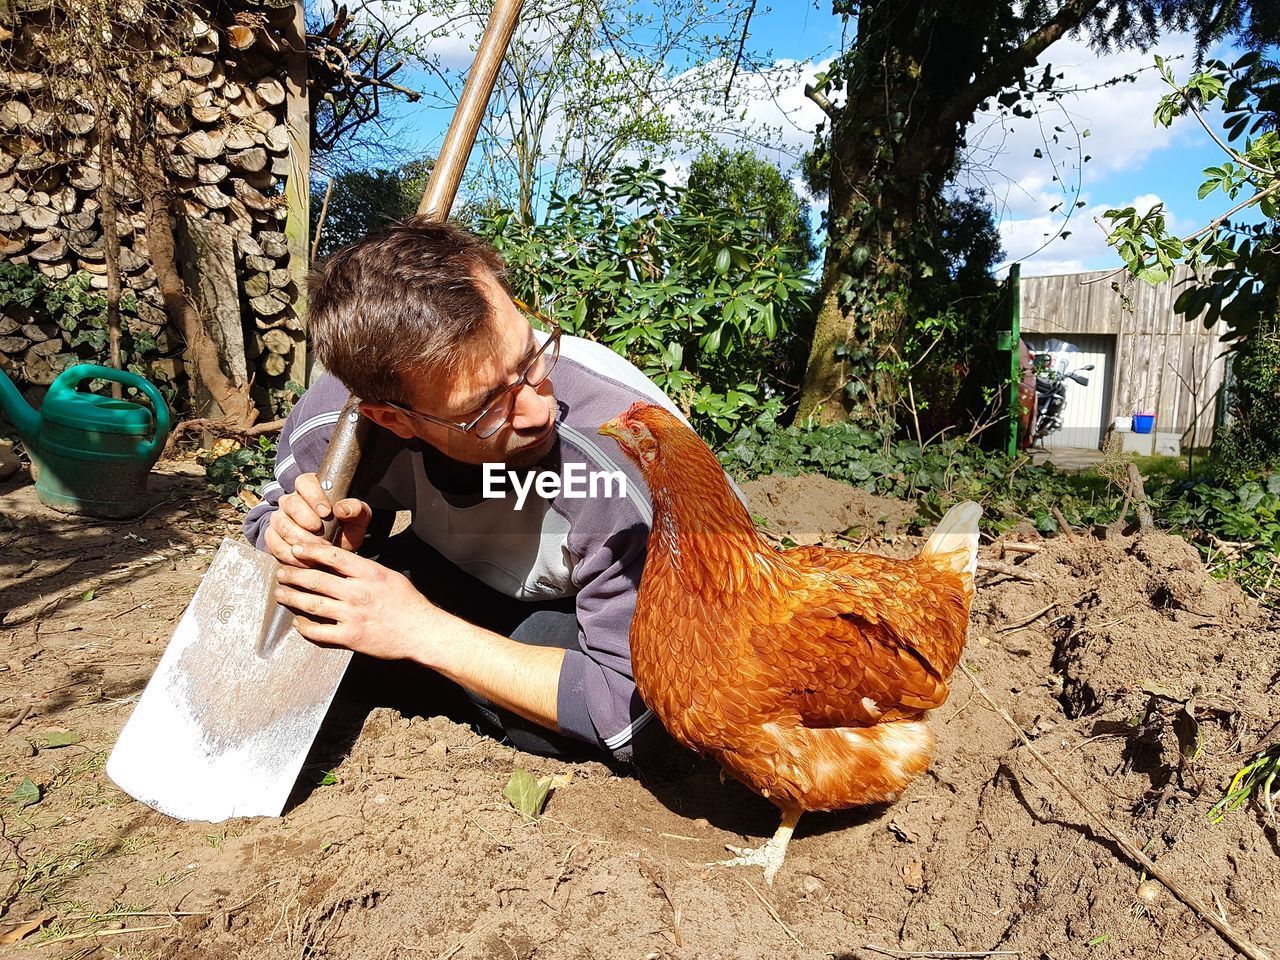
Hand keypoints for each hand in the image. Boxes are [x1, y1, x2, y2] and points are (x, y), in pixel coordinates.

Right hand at [264, 472, 371, 567]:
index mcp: (311, 488)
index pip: (305, 482)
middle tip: (322, 534)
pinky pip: (273, 544)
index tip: (326, 512)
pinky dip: (289, 555)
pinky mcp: (272, 537)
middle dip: (306, 520)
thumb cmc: (346, 530)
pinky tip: (306, 561)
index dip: (313, 496)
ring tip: (318, 550)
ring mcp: (279, 518)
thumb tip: (342, 509)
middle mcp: (291, 501)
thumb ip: (356, 509)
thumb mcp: (358, 519)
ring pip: (281, 524)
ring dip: (300, 539)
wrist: (334, 553)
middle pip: (290, 503)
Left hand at [275, 541, 449, 661]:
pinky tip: (298, 622)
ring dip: (292, 598)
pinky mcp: (350, 637)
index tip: (295, 549)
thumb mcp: (389, 576)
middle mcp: (358, 593)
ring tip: (281, 594)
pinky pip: (319, 632)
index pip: (332, 557)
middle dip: (293, 575)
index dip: (309, 551)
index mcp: (369, 573)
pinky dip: (304, 627)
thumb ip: (365, 569)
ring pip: (312, 604)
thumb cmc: (408, 603)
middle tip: (281, 573)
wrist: (421, 632)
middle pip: (315, 580)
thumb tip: (341, 563)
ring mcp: (352, 616)